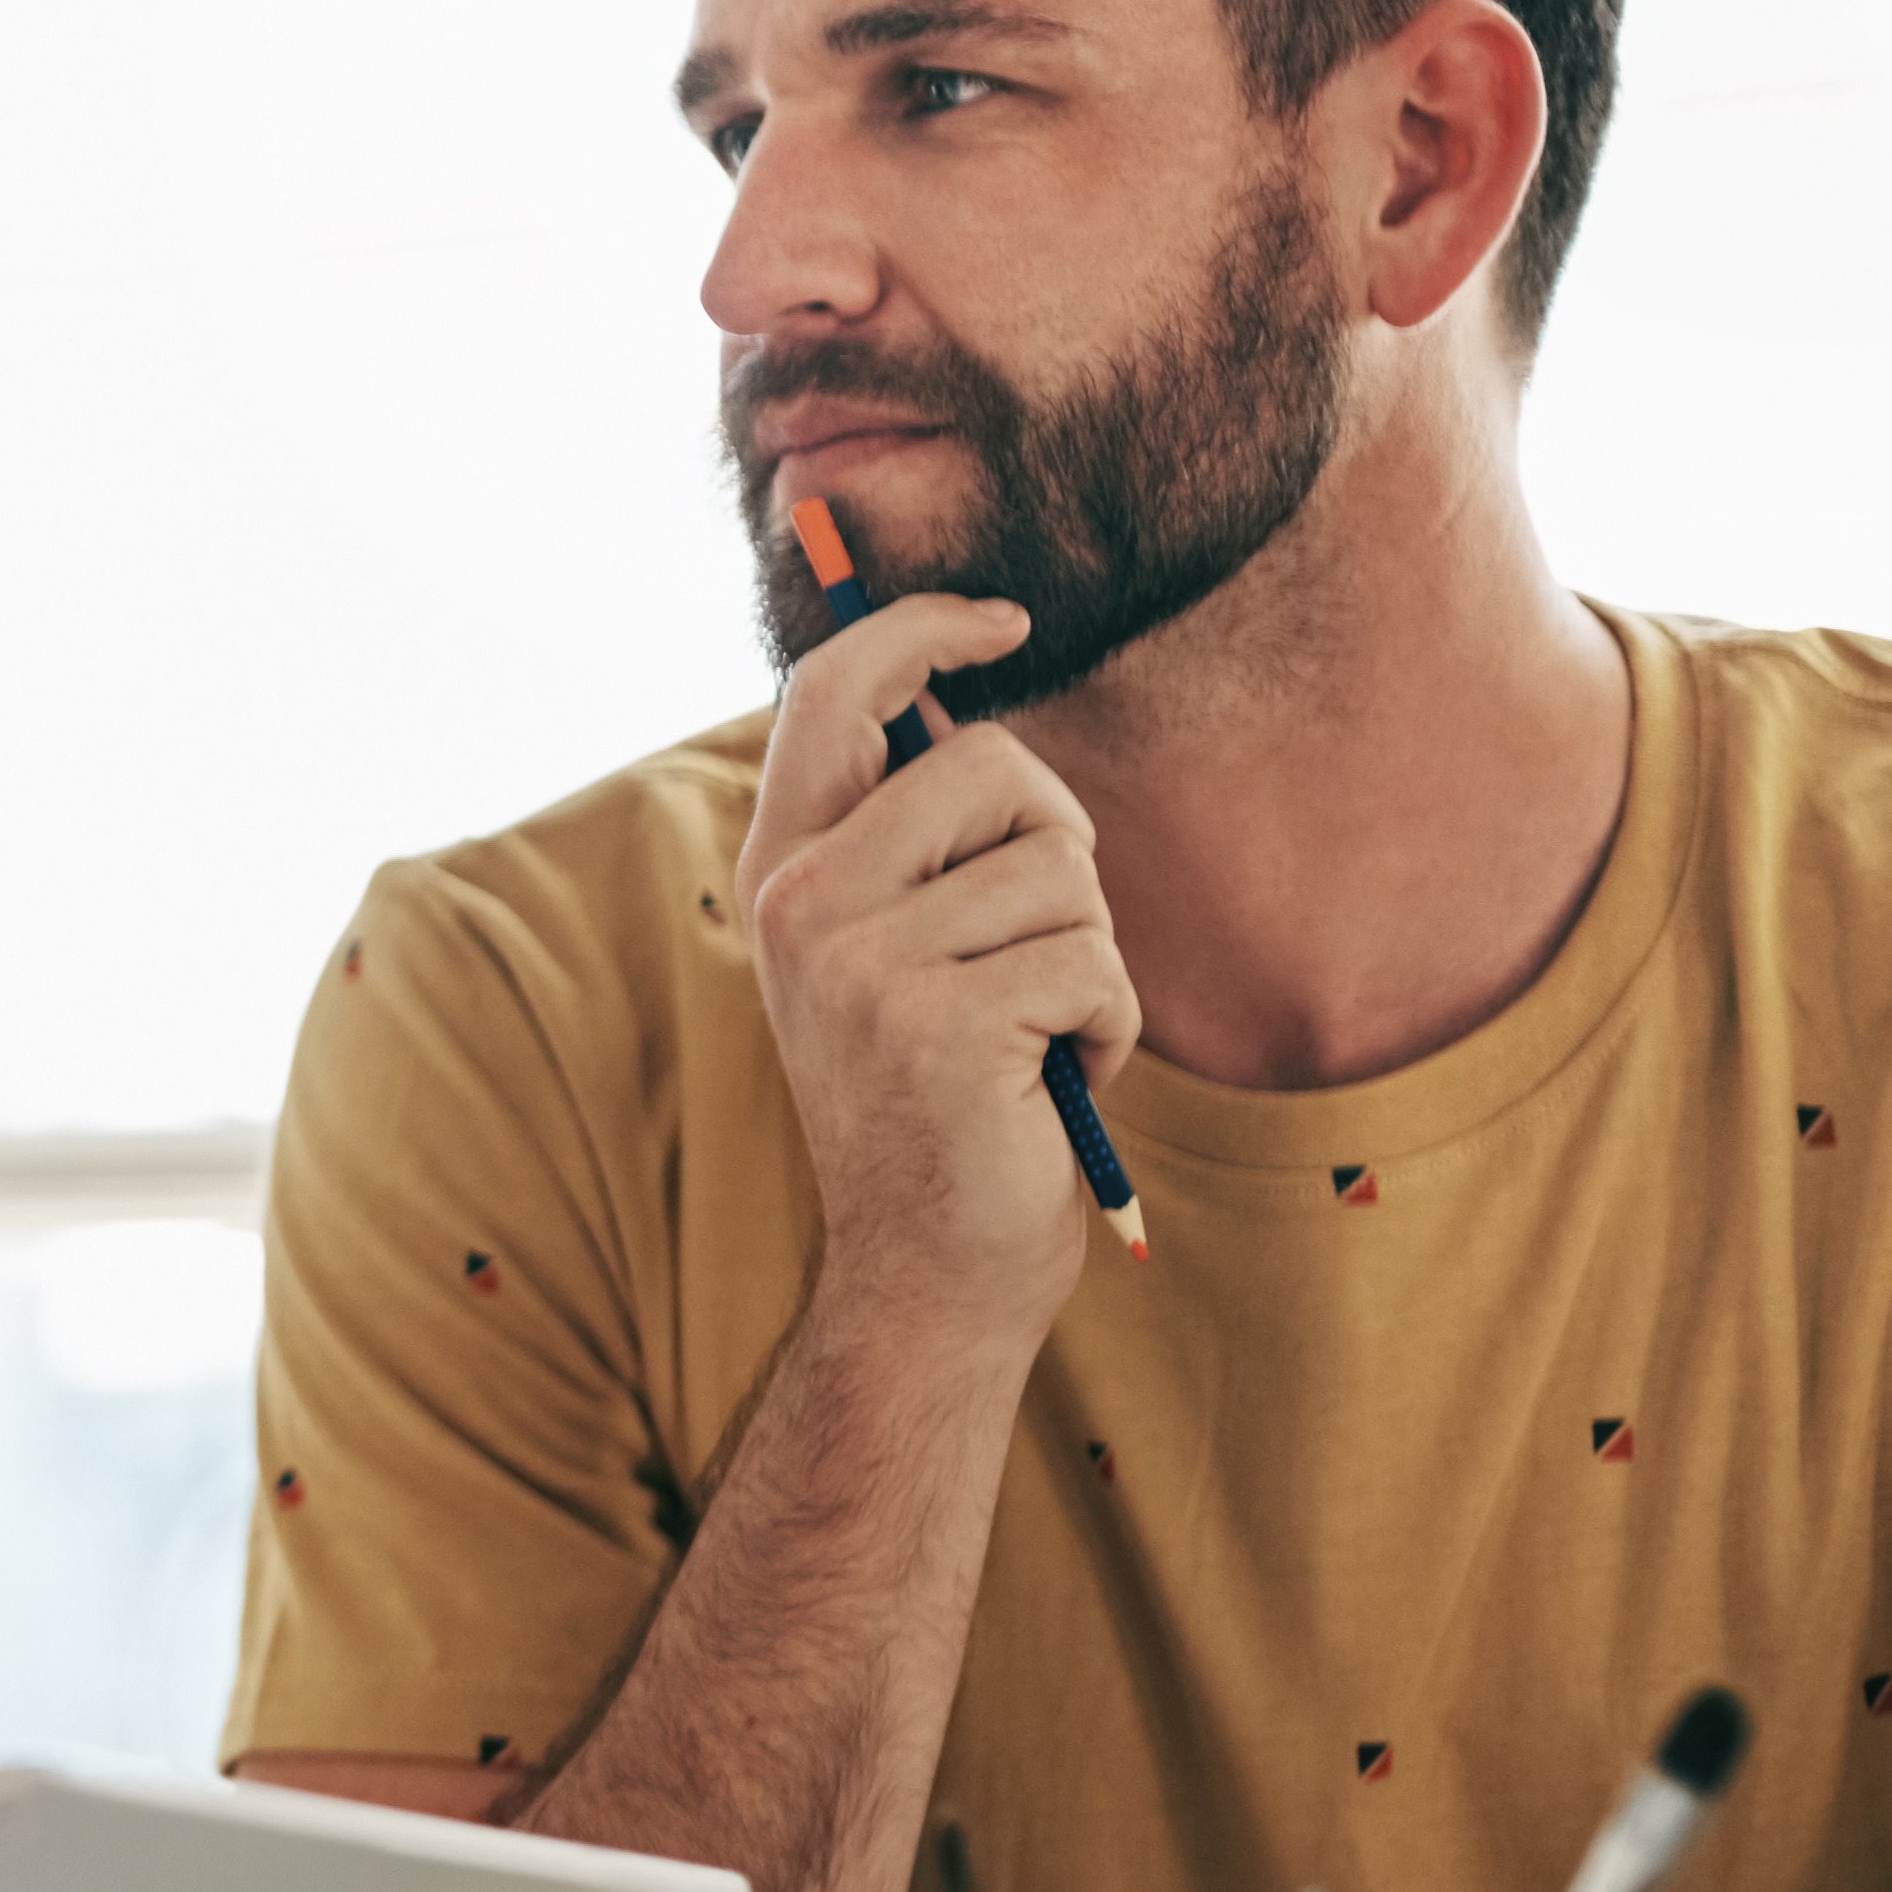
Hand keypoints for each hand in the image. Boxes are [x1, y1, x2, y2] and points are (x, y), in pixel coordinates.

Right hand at [735, 592, 1137, 1353]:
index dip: (921, 626)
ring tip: (1039, 1034)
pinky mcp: (936, 1024)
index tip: (1004, 619)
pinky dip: (1109, 1026)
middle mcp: (800, 903)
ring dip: (1091, 957)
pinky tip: (1058, 1082)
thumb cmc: (944, 1097)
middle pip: (988, 764)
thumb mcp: (895, 947)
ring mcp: (858, 963)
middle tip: (1041, 944)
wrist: (930, 1272)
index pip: (833, 689)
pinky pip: (1093, 963)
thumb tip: (957, 686)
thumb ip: (909, 833)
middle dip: (1059, 845)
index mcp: (782, 868)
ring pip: (1060, 871)